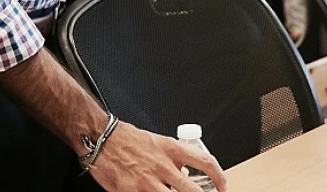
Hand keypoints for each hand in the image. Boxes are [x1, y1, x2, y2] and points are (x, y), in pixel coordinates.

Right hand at [88, 121, 226, 191]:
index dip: (219, 176)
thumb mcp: (157, 142)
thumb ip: (173, 159)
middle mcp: (163, 166)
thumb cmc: (127, 139)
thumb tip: (186, 175)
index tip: (223, 186)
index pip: (205, 161)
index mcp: (171, 148)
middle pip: (194, 191)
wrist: (102, 140)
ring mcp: (149, 182)